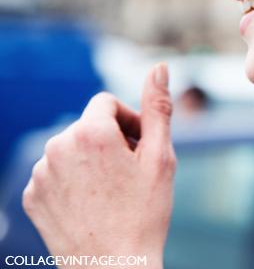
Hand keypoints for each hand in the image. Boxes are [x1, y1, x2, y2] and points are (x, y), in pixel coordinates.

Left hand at [22, 62, 176, 268]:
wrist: (114, 267)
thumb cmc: (144, 212)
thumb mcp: (161, 156)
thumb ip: (158, 107)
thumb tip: (160, 67)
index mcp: (90, 132)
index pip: (106, 103)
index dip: (129, 121)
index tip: (141, 148)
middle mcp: (58, 147)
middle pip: (88, 126)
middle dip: (110, 141)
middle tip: (131, 173)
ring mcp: (40, 173)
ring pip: (71, 149)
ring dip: (91, 160)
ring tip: (112, 191)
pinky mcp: (32, 196)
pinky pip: (54, 173)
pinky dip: (72, 181)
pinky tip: (91, 203)